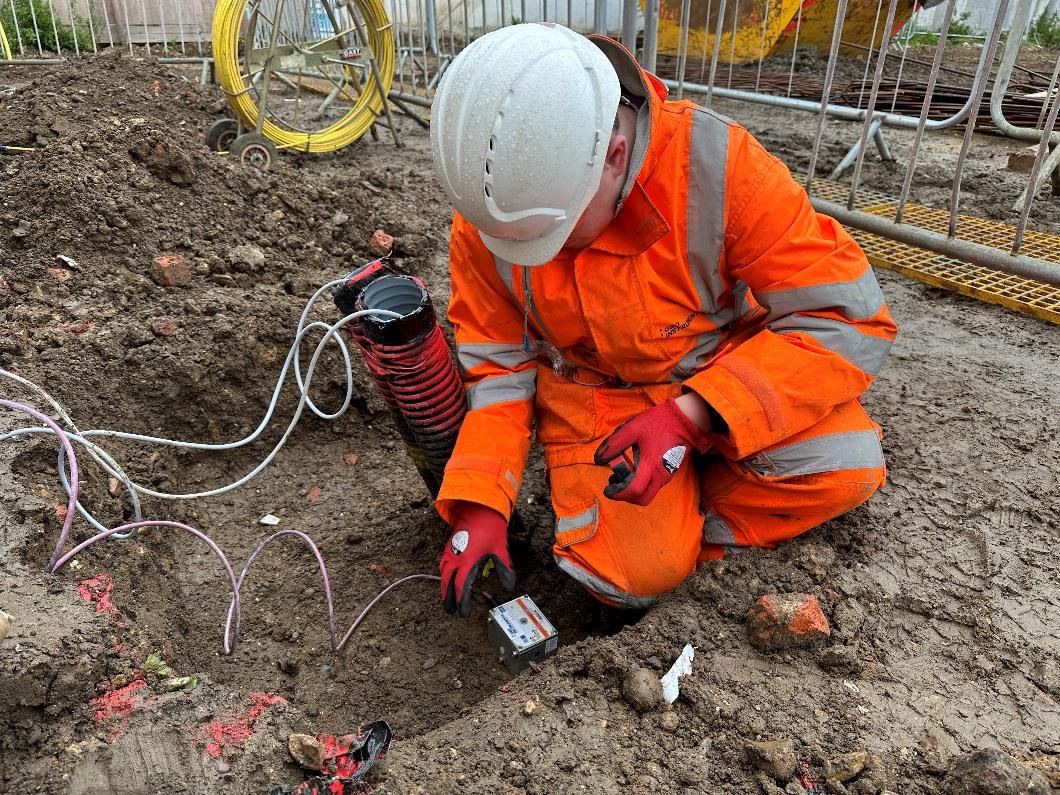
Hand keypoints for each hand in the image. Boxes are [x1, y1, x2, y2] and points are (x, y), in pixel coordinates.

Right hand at [439, 502, 515, 615]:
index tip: (463, 612)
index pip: (461, 587)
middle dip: (448, 598)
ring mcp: (450, 551)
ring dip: (444, 587)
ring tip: (447, 598)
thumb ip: (504, 569)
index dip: (462, 601)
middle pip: (447, 583)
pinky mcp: (449, 546)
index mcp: (467, 561)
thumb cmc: (490, 527)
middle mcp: (455, 558)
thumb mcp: (500, 549)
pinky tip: (446, 576)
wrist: (478, 507)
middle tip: (450, 610)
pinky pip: (442, 564)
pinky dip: (443, 574)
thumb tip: (509, 586)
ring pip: (442, 573)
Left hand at [593, 397, 709, 506]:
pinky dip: (642, 484)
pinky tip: (635, 468)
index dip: (618, 494)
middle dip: (626, 497)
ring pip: (649, 493)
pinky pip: (654, 485)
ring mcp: (667, 475)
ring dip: (634, 490)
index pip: (633, 491)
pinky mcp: (670, 471)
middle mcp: (660, 475)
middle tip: (615, 486)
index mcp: (650, 465)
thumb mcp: (632, 429)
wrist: (685, 420)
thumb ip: (614, 444)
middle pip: (642, 499)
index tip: (608, 489)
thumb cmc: (658, 422)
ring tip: (622, 475)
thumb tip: (599, 459)